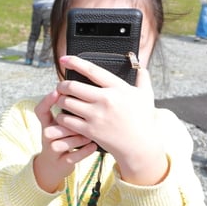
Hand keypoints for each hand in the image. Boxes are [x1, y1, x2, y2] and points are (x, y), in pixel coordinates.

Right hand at [33, 89, 94, 192]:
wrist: (53, 165)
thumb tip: (83, 93)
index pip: (40, 110)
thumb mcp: (60, 125)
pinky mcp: (61, 162)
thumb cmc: (62, 139)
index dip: (46, 101)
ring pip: (64, 143)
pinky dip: (85, 151)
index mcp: (47, 124)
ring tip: (90, 136)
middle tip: (84, 122)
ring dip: (80, 139)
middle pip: (54, 128)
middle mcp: (47, 136)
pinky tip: (93, 145)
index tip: (56, 92)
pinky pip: (73, 156)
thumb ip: (68, 112)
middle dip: (70, 126)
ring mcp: (52, 150)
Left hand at [57, 55, 167, 185]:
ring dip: (60, 100)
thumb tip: (141, 66)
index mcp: (118, 88)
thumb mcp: (146, 96)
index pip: (92, 70)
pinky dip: (62, 117)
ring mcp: (96, 115)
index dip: (75, 62)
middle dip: (62, 85)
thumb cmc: (143, 120)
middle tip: (61, 86)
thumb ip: (142, 79)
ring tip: (62, 101)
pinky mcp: (90, 130)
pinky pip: (67, 120)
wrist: (140, 146)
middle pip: (72, 86)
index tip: (64, 59)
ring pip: (66, 103)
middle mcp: (106, 99)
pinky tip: (64, 116)